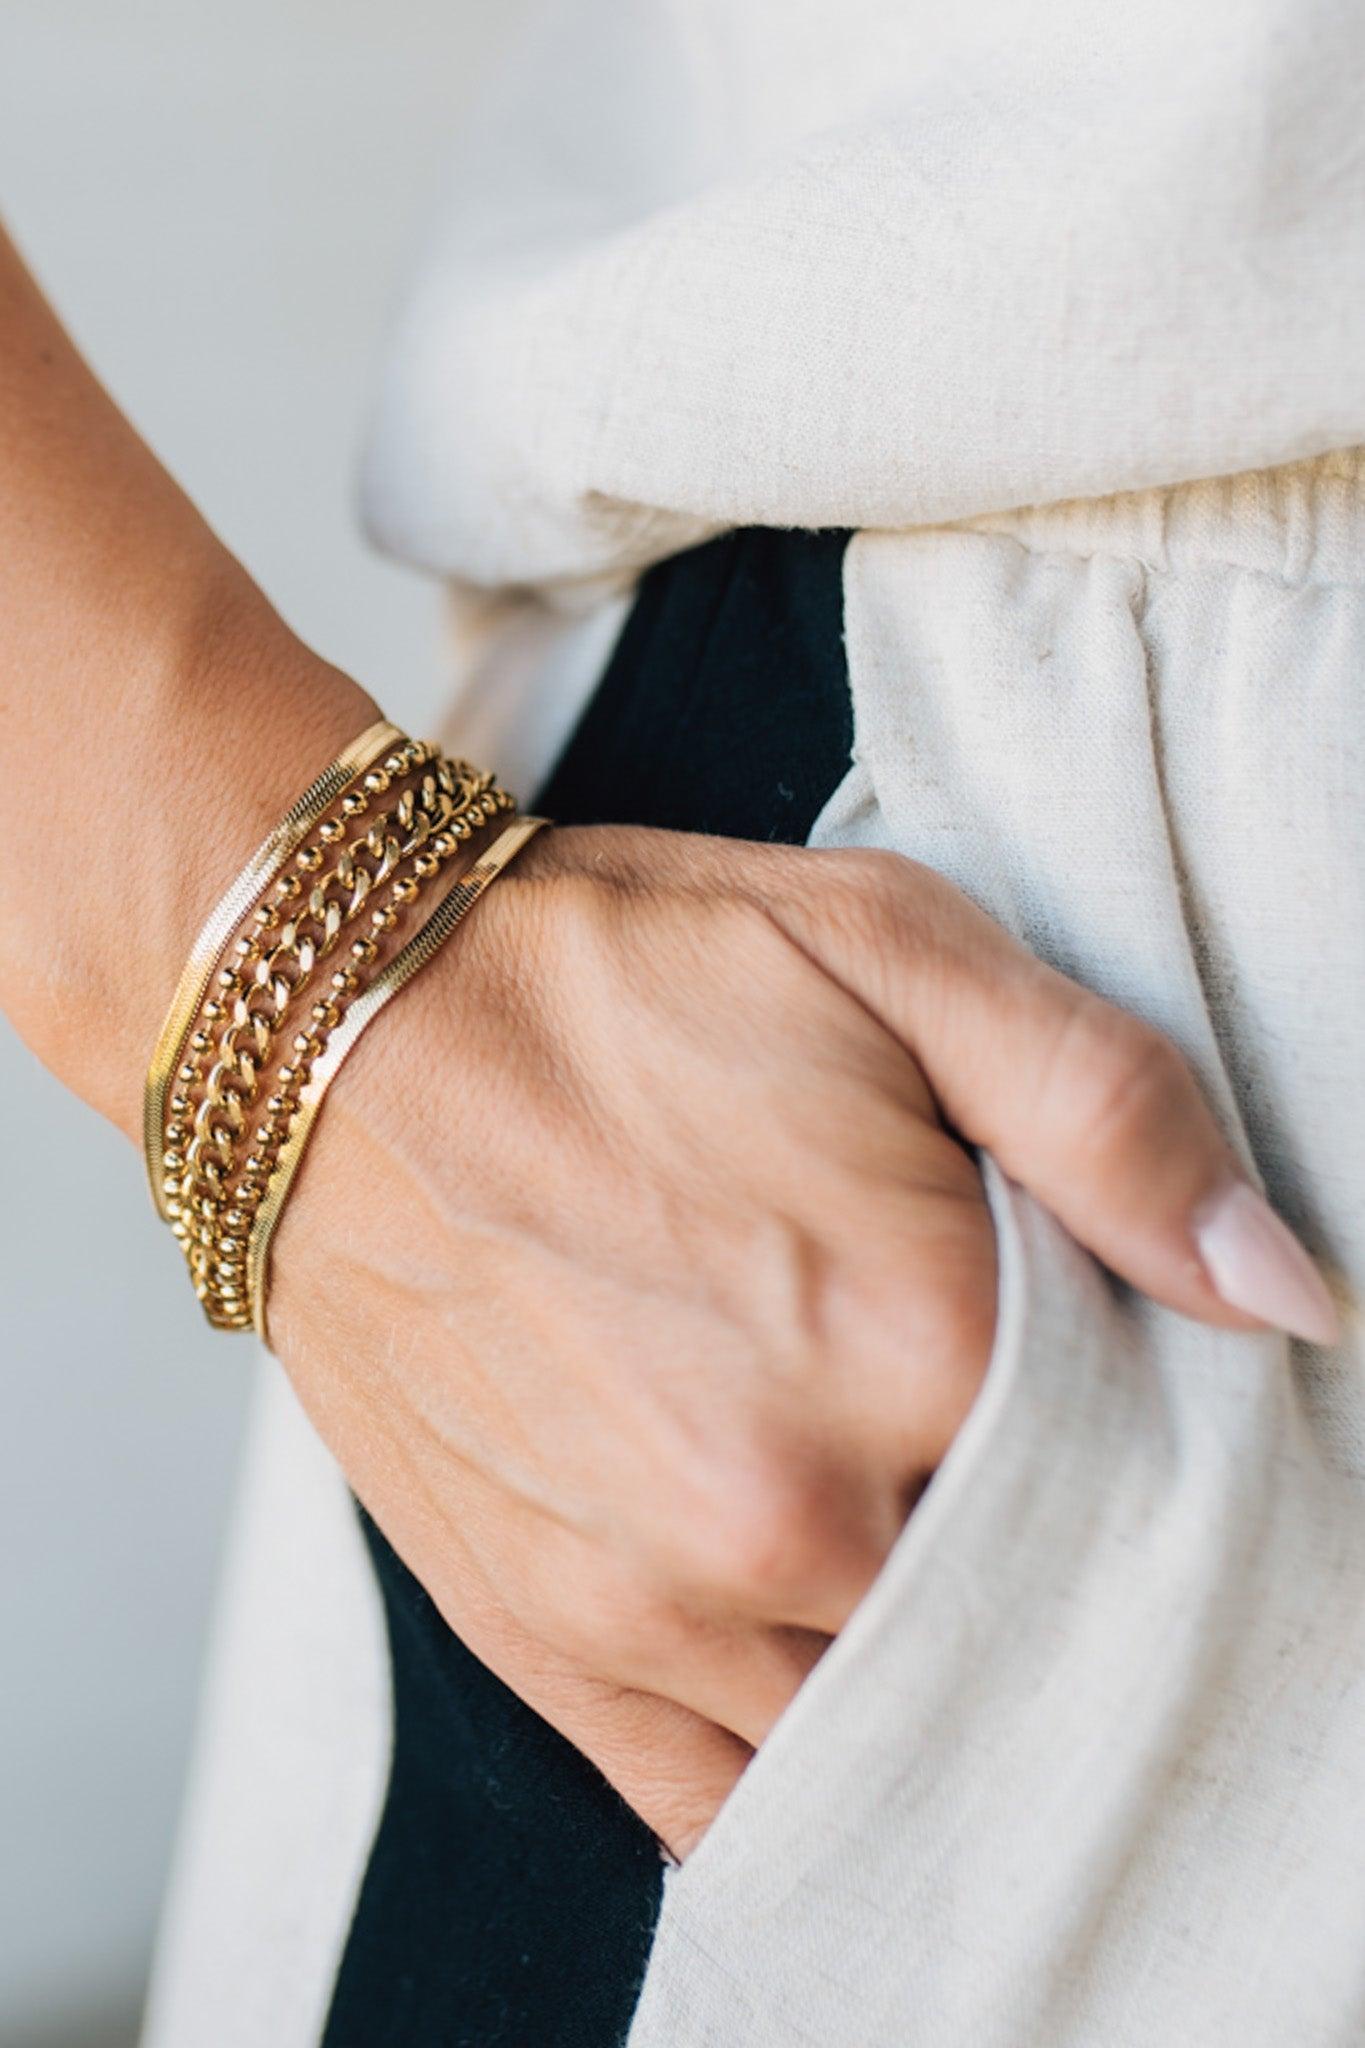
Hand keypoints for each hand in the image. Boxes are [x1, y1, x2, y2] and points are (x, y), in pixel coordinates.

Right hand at [267, 823, 1332, 1853]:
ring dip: (924, 1641)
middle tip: (960, 1416)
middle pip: (1028, 1605)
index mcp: (918, 1331)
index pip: (1148, 1469)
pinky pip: (730, 1803)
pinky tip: (815, 1663)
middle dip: (1038, 1535)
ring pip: (894, 1715)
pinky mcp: (550, 1639)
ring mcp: (660, 1595)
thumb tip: (1286, 1295)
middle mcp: (796, 1503)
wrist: (328, 1032)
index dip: (1140, 1417)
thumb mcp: (891, 945)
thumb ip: (1113, 1116)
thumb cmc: (613, 974)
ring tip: (879, 1504)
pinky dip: (805, 1763)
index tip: (1077, 1352)